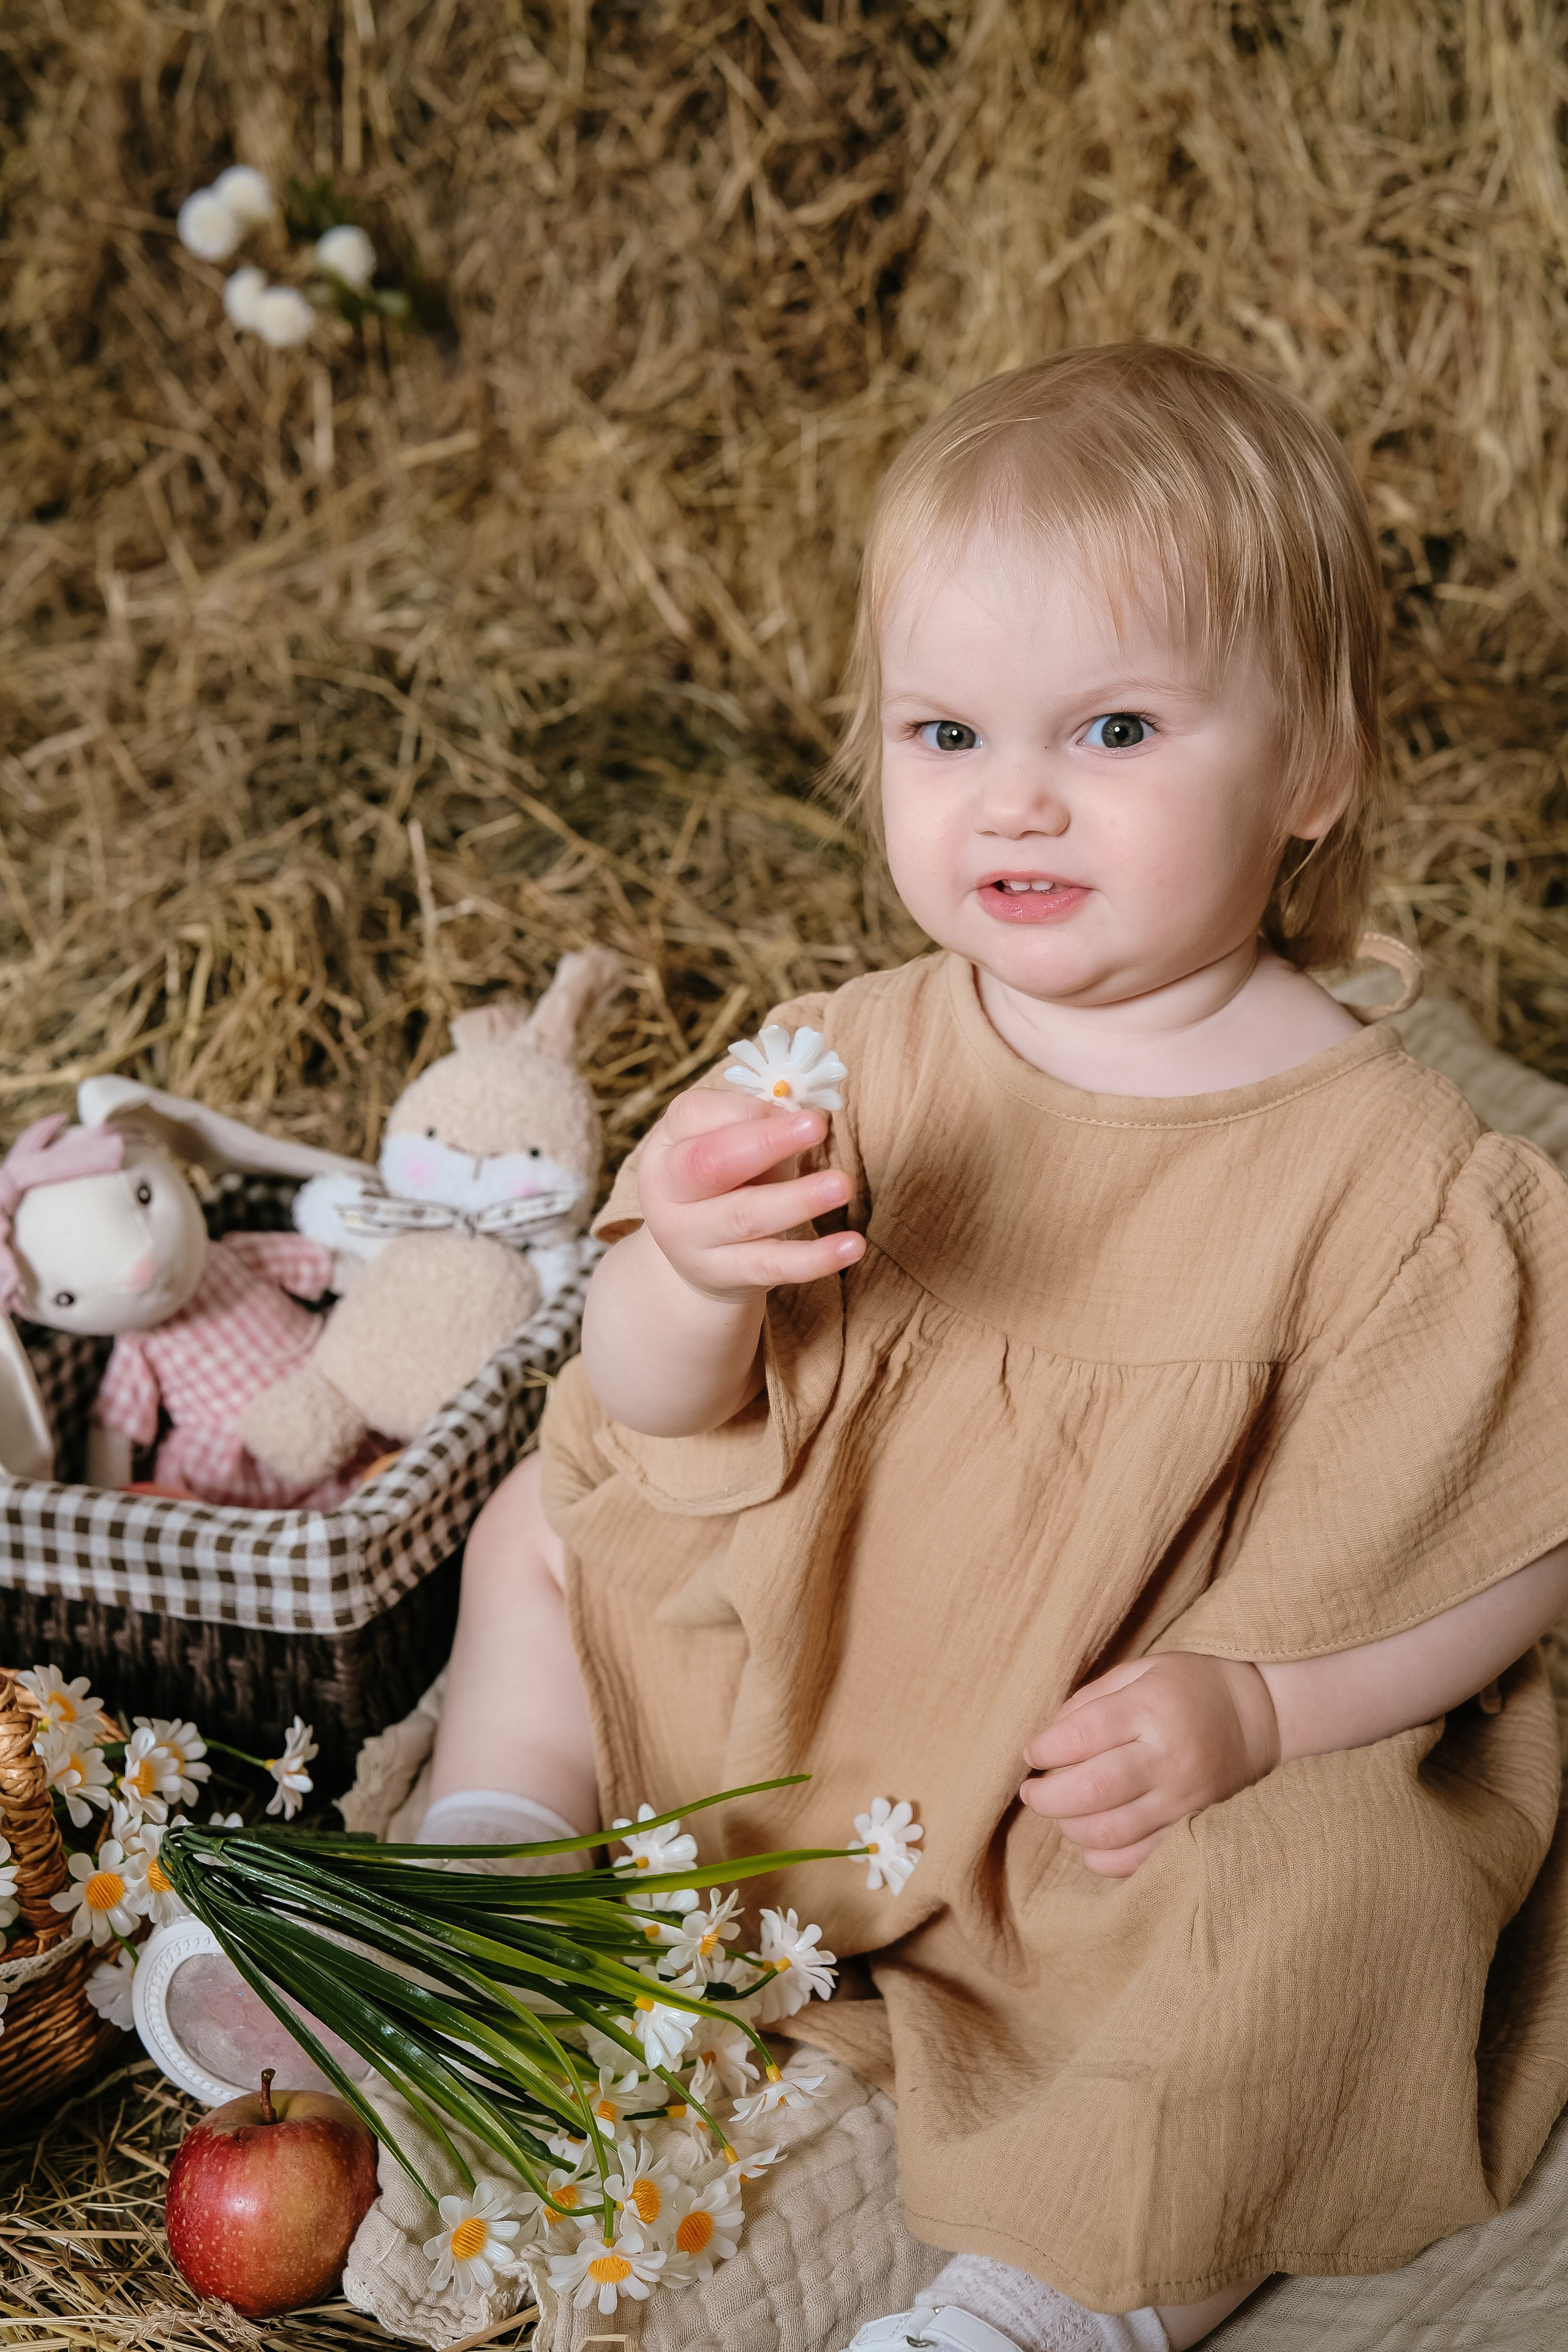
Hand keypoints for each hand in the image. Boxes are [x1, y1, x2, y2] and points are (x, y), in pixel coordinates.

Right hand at [636, 1086, 864, 1306]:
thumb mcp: (728, 1147)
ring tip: (843, 1184)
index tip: (796, 1107)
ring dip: (798, 1199)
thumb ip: (757, 1126)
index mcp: (664, 1148)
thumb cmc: (726, 1183)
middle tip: (817, 1126)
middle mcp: (667, 1195)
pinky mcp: (726, 1276)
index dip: (747, 1108)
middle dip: (765, 1142)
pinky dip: (815, 1257)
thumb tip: (803, 1114)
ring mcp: (691, 1240)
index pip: (692, 1115)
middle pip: (709, 1164)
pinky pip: (773, 1266)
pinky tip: (852, 1245)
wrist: (698, 1257)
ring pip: (745, 1217)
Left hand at [1020, 1653, 1280, 1876]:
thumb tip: (1047, 1739)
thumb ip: (1092, 1700)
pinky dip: (1104, 1859)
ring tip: (1061, 1812)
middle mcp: (1169, 1756)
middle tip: (1032, 1792)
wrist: (1260, 1717)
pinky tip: (1091, 1841)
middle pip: (1092, 1789)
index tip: (1032, 1753)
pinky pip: (1140, 1859)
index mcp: (1152, 1708)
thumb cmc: (1189, 1687)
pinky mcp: (1195, 1827)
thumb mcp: (1142, 1671)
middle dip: (1047, 1797)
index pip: (1082, 1735)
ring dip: (1071, 1828)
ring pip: (1111, 1831)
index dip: (1046, 1749)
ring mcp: (1185, 1799)